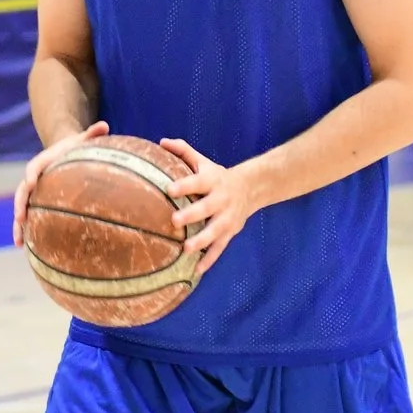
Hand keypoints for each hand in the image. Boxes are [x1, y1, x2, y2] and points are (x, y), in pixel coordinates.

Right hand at [12, 121, 107, 245]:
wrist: (63, 153)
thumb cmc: (75, 148)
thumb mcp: (83, 140)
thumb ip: (92, 133)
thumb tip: (105, 125)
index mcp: (43, 162)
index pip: (34, 167)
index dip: (32, 173)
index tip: (32, 182)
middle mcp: (34, 178)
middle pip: (22, 192)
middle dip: (20, 205)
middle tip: (19, 218)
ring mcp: (33, 193)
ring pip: (21, 209)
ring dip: (18, 226)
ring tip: (18, 242)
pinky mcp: (36, 204)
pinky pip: (29, 219)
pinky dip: (25, 232)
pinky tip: (25, 248)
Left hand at [162, 137, 261, 272]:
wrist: (251, 189)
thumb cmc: (217, 176)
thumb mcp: (203, 161)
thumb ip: (183, 151)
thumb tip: (161, 142)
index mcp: (212, 181)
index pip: (197, 182)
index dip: (184, 185)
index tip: (169, 189)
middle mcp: (221, 200)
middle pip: (206, 208)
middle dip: (191, 215)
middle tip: (174, 221)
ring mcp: (227, 218)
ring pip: (215, 231)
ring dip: (202, 240)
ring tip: (186, 248)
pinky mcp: (229, 233)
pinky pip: (220, 248)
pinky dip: (209, 260)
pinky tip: (196, 270)